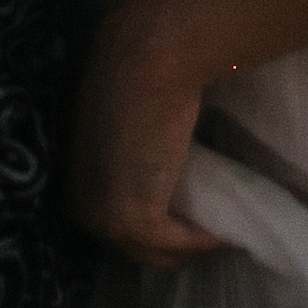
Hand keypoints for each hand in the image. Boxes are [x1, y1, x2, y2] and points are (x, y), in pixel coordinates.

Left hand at [68, 0, 226, 268]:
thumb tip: (162, 152)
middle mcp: (80, 205)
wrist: (150, 53)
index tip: (193, 215)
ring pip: (154, 254)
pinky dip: (207, 242)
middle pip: (134, 245)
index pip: (116, 220)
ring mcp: (103, 218)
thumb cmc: (143, 67)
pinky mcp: (134, 220)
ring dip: (193, 248)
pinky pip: (177, 245)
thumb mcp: (128, 114)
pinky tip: (232, 233)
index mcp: (75, 177)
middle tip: (214, 230)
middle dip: (174, 244)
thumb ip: (134, 142)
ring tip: (228, 233)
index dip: (157, 221)